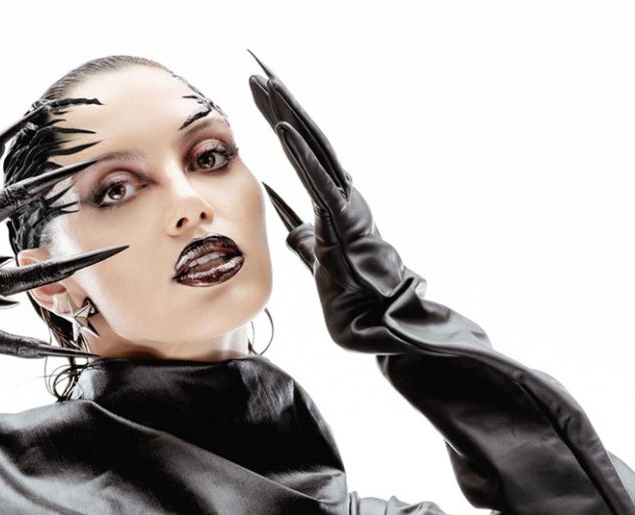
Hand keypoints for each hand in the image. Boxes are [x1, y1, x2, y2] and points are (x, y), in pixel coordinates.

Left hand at [246, 52, 426, 352]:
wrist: (379, 323)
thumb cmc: (354, 297)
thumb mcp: (317, 260)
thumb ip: (304, 238)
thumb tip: (291, 226)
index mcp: (332, 202)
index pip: (301, 152)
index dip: (280, 120)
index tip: (258, 94)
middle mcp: (341, 195)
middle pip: (307, 139)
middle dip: (281, 104)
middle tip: (255, 71)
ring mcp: (345, 204)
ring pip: (314, 149)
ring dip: (288, 114)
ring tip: (264, 84)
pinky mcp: (344, 220)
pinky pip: (318, 181)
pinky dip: (301, 154)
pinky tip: (282, 128)